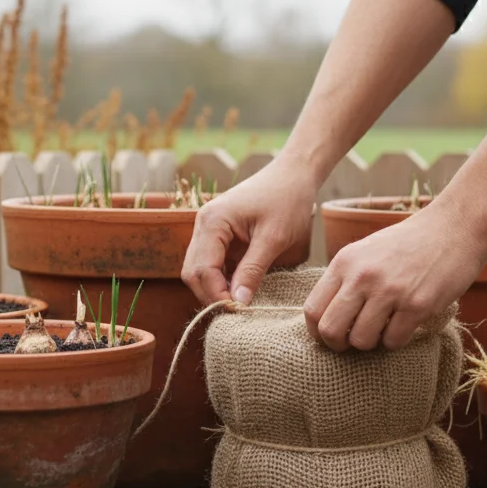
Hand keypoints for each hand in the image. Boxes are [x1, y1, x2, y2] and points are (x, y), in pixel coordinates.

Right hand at [181, 158, 317, 304]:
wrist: (293, 175)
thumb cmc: (287, 200)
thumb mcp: (274, 238)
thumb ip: (253, 270)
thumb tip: (239, 302)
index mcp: (212, 221)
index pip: (202, 269)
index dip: (216, 295)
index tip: (238, 311)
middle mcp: (203, 224)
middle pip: (192, 272)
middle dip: (210, 295)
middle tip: (237, 312)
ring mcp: (208, 229)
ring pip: (199, 270)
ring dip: (215, 288)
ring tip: (239, 303)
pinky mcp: (218, 235)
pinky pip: (211, 263)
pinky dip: (221, 279)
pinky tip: (240, 288)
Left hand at [304, 201, 486, 350]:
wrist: (454, 228)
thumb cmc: (409, 243)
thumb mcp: (366, 251)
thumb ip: (346, 279)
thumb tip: (326, 317)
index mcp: (345, 262)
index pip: (312, 310)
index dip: (317, 331)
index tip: (331, 335)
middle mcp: (362, 276)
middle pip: (330, 331)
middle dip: (339, 344)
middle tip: (353, 341)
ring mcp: (389, 291)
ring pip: (361, 341)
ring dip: (372, 342)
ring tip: (383, 328)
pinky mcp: (417, 305)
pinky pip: (393, 341)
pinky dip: (397, 340)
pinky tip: (405, 324)